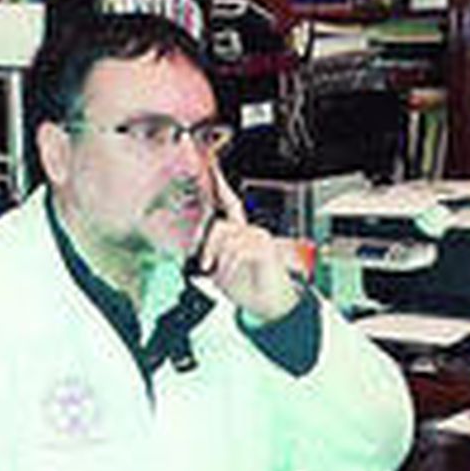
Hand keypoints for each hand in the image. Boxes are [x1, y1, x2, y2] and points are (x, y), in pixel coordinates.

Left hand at [198, 162, 300, 323]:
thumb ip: (211, 255)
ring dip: (219, 262)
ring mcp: (258, 239)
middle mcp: (250, 231)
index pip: (230, 204)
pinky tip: (233, 276)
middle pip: (220, 226)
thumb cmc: (248, 286)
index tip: (212, 166)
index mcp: (241, 233)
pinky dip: (229, 267)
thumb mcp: (222, 270)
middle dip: (208, 247)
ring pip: (226, 241)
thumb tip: (198, 250)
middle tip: (206, 264)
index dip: (221, 185)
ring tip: (224, 276)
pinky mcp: (264, 249)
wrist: (271, 304)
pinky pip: (236, 252)